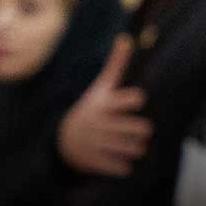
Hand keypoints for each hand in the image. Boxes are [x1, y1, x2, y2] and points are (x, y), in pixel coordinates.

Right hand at [57, 35, 151, 176]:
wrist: (63, 140)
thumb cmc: (92, 109)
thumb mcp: (100, 87)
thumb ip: (115, 65)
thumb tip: (126, 37)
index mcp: (104, 104)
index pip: (133, 99)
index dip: (137, 99)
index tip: (136, 100)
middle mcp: (101, 124)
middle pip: (140, 129)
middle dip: (142, 131)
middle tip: (140, 130)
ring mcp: (97, 144)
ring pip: (134, 149)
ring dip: (136, 148)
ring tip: (132, 144)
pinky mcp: (95, 163)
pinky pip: (122, 168)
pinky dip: (124, 165)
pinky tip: (119, 159)